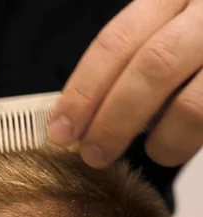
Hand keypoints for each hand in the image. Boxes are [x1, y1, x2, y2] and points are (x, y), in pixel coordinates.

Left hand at [49, 0, 202, 168]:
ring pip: (192, 104)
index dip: (83, 90)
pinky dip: (190, 138)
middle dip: (113, 120)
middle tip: (94, 154)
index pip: (115, 42)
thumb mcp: (171, 27)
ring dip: (162, 140)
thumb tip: (85, 114)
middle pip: (150, 68)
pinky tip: (178, 143)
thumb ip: (137, 58)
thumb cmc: (199, 38)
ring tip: (152, 153)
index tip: (61, 129)